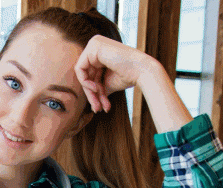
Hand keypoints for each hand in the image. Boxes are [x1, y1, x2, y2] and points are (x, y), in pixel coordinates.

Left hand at [75, 35, 191, 131]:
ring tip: (99, 105)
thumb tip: (92, 103)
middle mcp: (96, 45)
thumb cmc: (129, 76)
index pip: (89, 75)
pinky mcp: (93, 46)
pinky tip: (95, 89)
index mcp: (99, 52)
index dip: (93, 92)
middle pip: (86, 75)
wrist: (142, 71)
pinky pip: (80, 69)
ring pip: (83, 74)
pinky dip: (85, 82)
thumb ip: (97, 87)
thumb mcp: (108, 83)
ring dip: (90, 92)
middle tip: (97, 109)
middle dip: (92, 94)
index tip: (100, 106)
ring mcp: (94, 43)